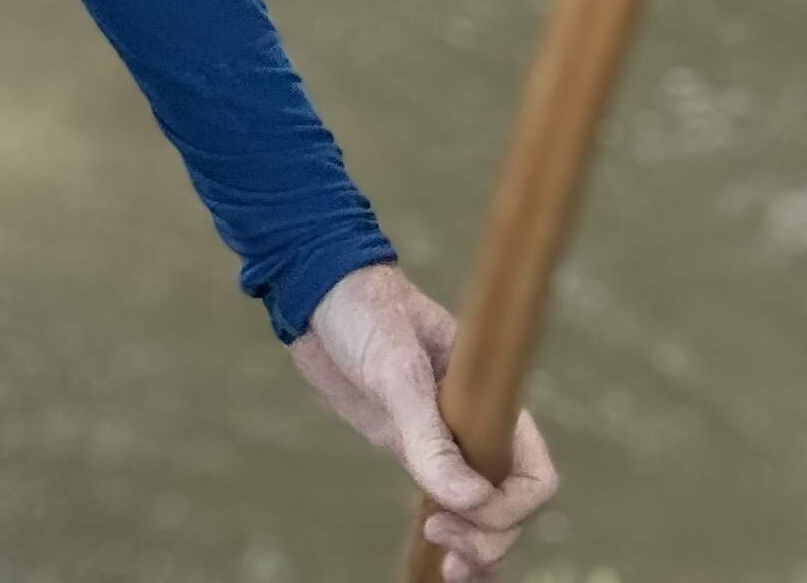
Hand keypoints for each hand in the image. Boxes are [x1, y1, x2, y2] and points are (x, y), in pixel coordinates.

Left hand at [288, 264, 557, 580]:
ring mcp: (443, 440)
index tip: (470, 509)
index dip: (514, 505)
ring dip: (477, 549)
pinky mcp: (410, 447)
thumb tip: (472, 502)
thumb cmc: (364, 309)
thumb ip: (428, 435)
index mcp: (489, 399)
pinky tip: (439, 561)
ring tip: (450, 569)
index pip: (532, 470)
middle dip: (491, 536)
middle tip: (445, 541)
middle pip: (509, 505)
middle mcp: (475, 425)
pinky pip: (445, 501)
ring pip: (481, 513)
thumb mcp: (396, 367)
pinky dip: (450, 535)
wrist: (315, 292)